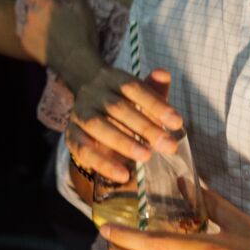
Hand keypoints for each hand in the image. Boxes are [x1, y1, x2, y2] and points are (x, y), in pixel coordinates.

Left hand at [0, 0, 96, 69]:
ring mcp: (27, 30)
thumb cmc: (83, 35)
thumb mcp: (83, 9)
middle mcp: (32, 15)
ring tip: (56, 36)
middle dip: (40, 12)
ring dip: (37, 25)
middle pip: (31, 8)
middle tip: (58, 24)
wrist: (79, 64)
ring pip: (29, 22)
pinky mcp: (26, 44)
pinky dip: (35, 37)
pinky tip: (49, 44)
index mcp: (45, 4)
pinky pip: (28, 36)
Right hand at [63, 68, 182, 181]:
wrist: (90, 107)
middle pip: (117, 108)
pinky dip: (103, 163)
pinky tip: (124, 175)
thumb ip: (154, 89)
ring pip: (97, 125)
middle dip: (145, 127)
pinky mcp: (71, 134)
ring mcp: (79, 113)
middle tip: (169, 146)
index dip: (155, 104)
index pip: (132, 87)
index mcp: (110, 79)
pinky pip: (83, 149)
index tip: (178, 123)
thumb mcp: (140, 95)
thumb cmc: (124, 103)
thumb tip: (164, 74)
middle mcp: (92, 93)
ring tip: (146, 156)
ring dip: (123, 142)